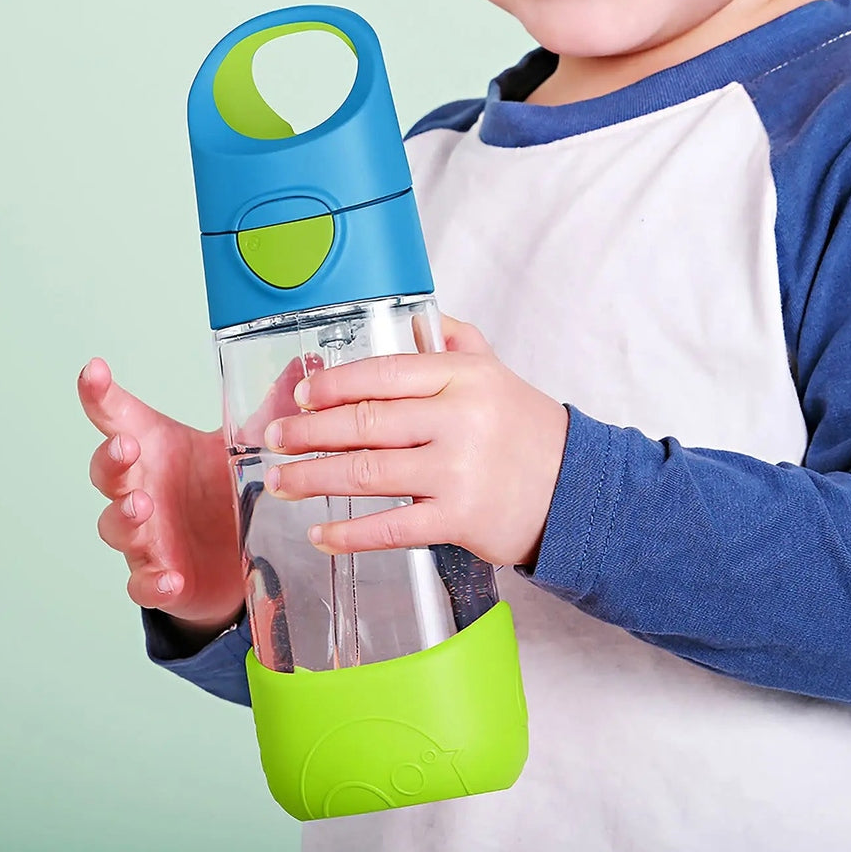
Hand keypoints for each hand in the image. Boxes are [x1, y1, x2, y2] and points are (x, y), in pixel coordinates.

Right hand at [78, 357, 243, 636]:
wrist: (235, 559)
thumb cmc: (224, 492)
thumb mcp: (248, 447)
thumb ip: (271, 408)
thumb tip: (308, 361)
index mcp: (161, 451)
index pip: (120, 418)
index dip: (100, 395)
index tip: (95, 370)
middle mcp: (144, 490)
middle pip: (109, 471)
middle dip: (112, 458)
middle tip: (127, 447)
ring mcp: (147, 537)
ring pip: (117, 526)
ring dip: (125, 515)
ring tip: (142, 506)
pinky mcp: (161, 580)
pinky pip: (145, 584)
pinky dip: (153, 582)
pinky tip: (170, 578)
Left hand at [261, 316, 569, 566]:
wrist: (576, 489)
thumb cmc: (528, 430)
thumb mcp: (497, 372)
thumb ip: (457, 340)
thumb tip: (414, 319)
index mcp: (462, 377)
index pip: (382, 373)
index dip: (332, 385)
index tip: (299, 395)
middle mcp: (458, 419)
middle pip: (364, 422)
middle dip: (307, 432)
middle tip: (273, 439)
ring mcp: (458, 471)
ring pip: (366, 472)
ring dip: (313, 479)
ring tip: (281, 483)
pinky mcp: (459, 518)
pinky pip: (390, 527)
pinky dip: (348, 533)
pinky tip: (321, 532)